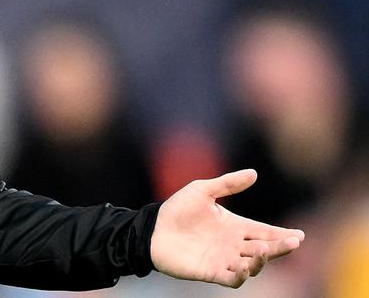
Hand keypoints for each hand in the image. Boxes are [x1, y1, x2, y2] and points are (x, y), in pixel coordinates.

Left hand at [151, 169, 303, 287]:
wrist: (152, 228)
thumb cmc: (177, 210)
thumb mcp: (202, 191)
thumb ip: (228, 184)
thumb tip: (254, 173)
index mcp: (235, 226)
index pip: (265, 232)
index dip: (282, 235)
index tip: (299, 235)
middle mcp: (234, 245)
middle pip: (264, 249)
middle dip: (280, 247)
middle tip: (292, 243)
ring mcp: (224, 260)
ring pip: (252, 265)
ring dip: (261, 260)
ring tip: (263, 250)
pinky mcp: (211, 272)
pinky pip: (232, 279)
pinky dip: (241, 276)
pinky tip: (245, 268)